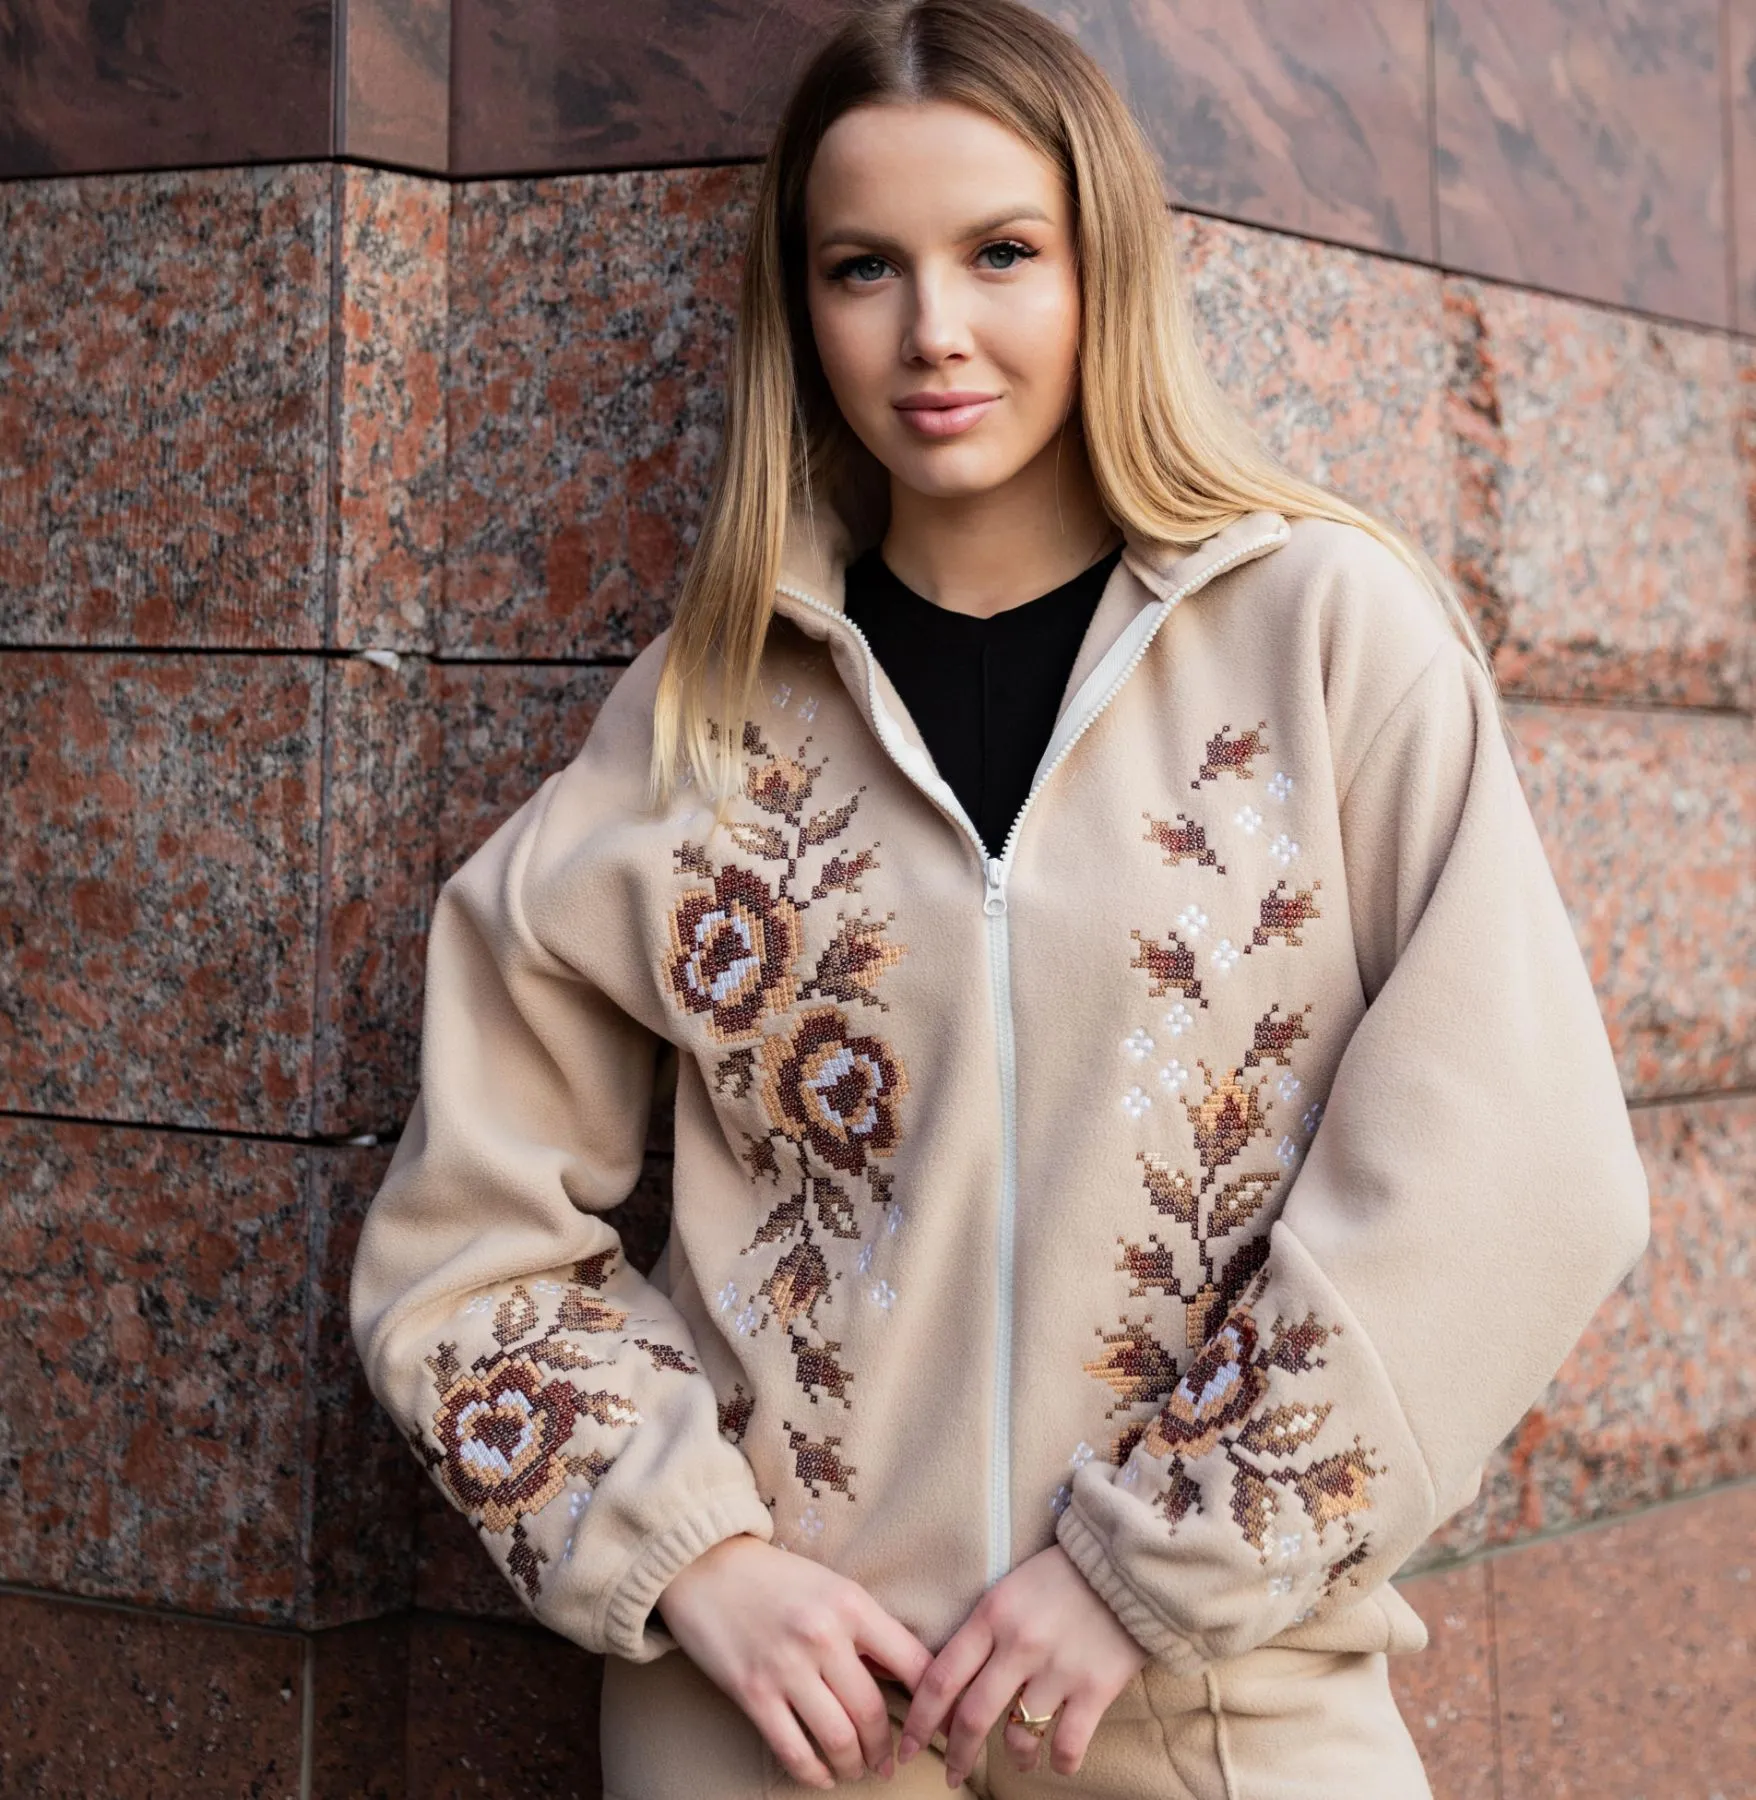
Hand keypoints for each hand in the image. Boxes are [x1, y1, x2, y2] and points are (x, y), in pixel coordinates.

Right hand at [655, 1533, 933, 1789]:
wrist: (706, 1564)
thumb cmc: (775, 1578)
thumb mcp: (831, 1587)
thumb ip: (865, 1629)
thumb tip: (902, 1678)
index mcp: (852, 1604)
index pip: (913, 1664)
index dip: (933, 1704)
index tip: (934, 1725)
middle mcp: (824, 1635)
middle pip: (872, 1712)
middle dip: (885, 1747)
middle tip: (887, 1760)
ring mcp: (786, 1666)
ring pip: (837, 1737)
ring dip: (853, 1764)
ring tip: (857, 1769)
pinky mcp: (753, 1692)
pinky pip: (793, 1750)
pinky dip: (814, 1772)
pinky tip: (822, 1774)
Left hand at [895, 1544, 1149, 1786]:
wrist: (1127, 1561)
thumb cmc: (1062, 1574)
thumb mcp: (1010, 1589)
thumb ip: (984, 1632)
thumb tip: (954, 1684)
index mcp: (991, 1615)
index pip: (941, 1678)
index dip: (919, 1720)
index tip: (907, 1745)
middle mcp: (1019, 1644)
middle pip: (972, 1717)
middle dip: (956, 1754)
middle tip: (952, 1774)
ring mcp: (1058, 1668)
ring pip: (1018, 1737)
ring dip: (1015, 1757)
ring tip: (1021, 1759)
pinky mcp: (1096, 1688)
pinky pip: (1067, 1745)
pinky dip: (1059, 1762)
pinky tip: (1058, 1759)